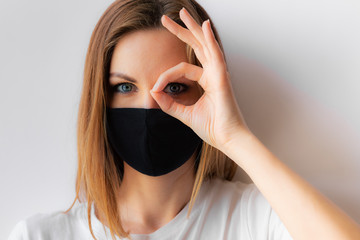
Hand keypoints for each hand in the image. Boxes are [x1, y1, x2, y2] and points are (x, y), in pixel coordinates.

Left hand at [150, 7, 249, 150]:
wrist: (227, 140)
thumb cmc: (212, 128)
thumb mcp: (184, 114)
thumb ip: (169, 103)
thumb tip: (152, 93)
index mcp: (207, 81)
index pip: (182, 69)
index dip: (165, 76)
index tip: (154, 88)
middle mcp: (213, 74)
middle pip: (196, 46)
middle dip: (182, 32)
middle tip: (166, 19)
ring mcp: (218, 74)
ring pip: (204, 44)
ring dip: (193, 28)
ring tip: (182, 13)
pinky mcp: (221, 78)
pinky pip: (215, 54)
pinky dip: (210, 39)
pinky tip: (204, 25)